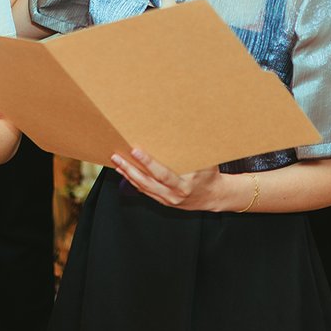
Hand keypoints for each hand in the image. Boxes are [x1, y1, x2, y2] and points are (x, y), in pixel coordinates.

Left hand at [112, 148, 235, 211]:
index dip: (148, 163)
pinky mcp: (163, 202)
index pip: (163, 174)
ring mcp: (167, 200)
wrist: (213, 197)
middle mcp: (174, 194)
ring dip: (128, 175)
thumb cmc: (210, 176)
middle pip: (147, 182)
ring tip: (117, 162)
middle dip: (130, 169)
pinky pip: (145, 191)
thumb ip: (195, 150)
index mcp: (185, 184)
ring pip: (143, 187)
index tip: (136, 151)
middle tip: (118, 156)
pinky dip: (133, 181)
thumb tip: (184, 128)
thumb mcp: (207, 162)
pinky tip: (125, 172)